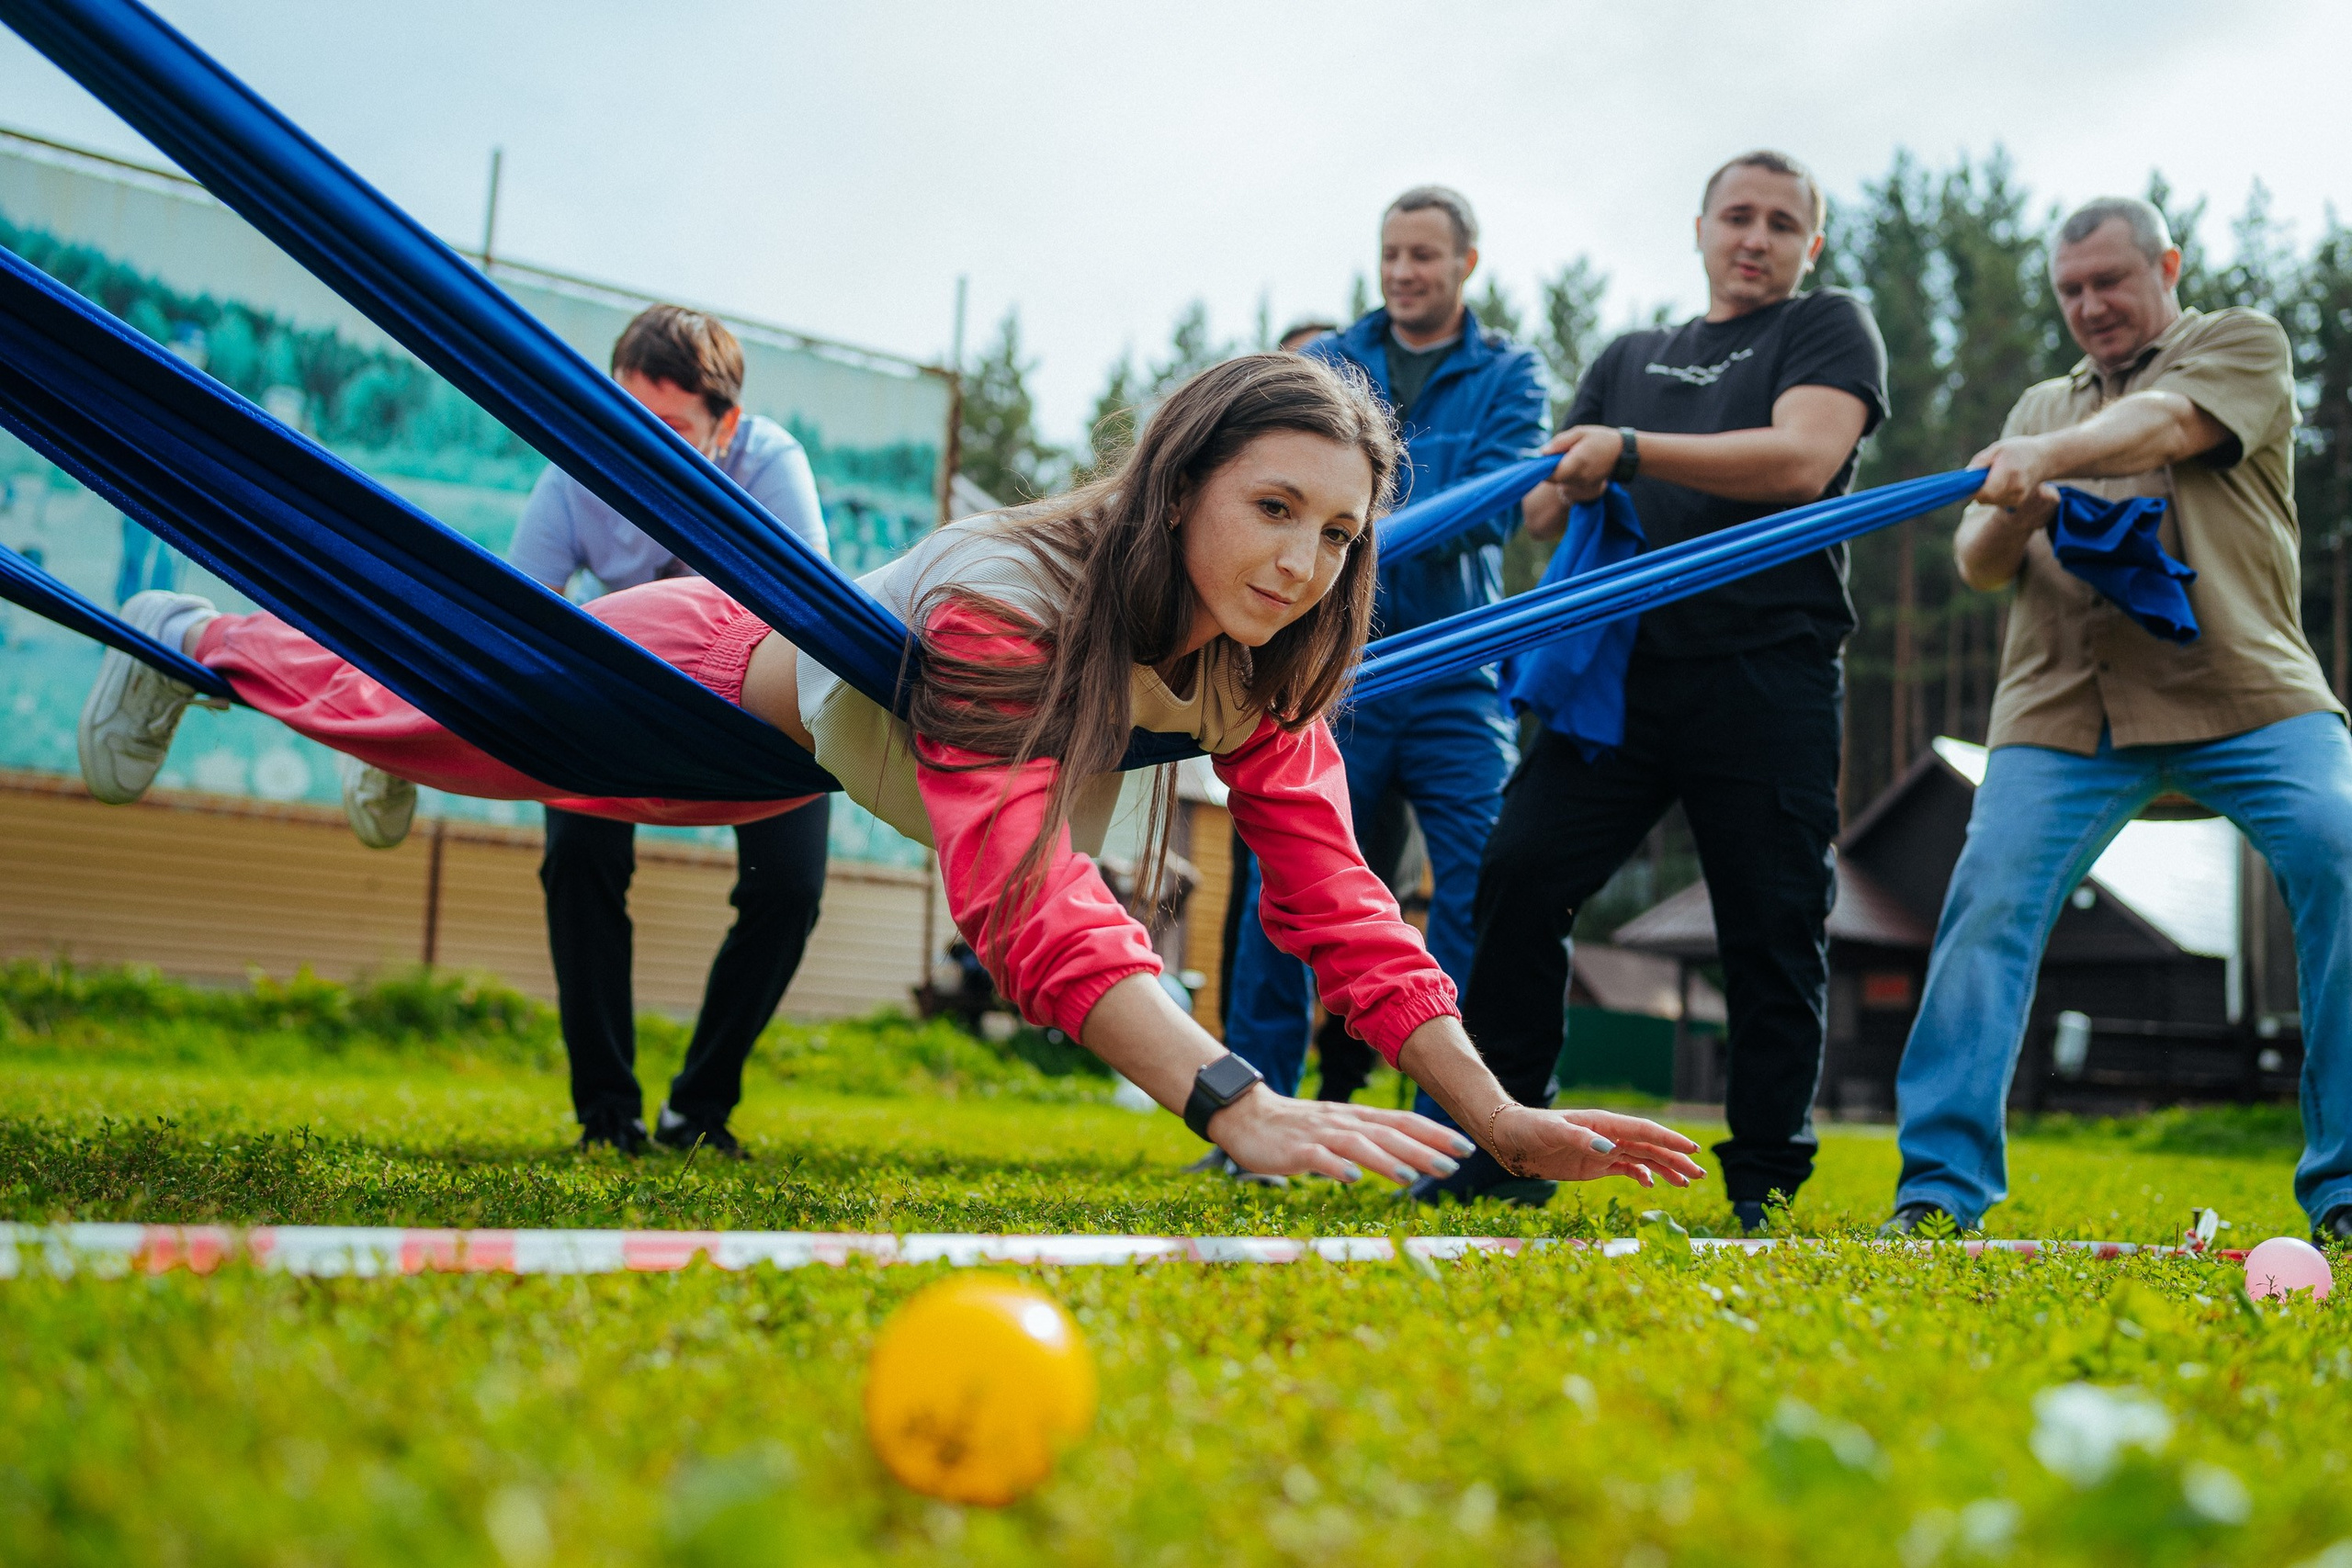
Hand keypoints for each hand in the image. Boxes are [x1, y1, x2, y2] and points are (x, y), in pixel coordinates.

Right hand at [1205, 1086, 1478, 1184]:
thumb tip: (1410, 1159)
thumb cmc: (1297, 1127)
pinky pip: (1318, 1158)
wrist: (1246, 1115)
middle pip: (1389, 1133)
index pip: (1403, 1122)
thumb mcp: (1339, 1129)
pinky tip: (1351, 1180)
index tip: (1466, 1147)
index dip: (1435, 1133)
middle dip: (1423, 1150)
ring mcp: (1320, 1134)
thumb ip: (1369, 1140)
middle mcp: (1344, 1122)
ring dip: (1386, 1161)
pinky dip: (1336, 1167)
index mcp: (1357, 1118)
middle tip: (1454, 1166)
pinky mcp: (1296, 1149)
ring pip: (1359, 1145)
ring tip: (1412, 1178)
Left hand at [1490, 1106, 1706, 1187]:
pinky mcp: (1594, 1164)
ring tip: (1687, 1183)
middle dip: (1676, 1159)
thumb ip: (1581, 1140)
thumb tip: (1610, 1149)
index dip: (1669, 1140)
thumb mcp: (1553, 1132)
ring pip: (1643, 1159)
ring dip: (1665, 1169)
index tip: (1692, 1151)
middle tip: (1701, 1174)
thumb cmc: (1530, 1128)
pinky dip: (1642, 1176)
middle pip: (1650, 1146)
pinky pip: (1626, 1169)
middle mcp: (1608, 1135)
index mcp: (1603, 1123)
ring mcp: (1603, 1150)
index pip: (1644, 1131)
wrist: (1510, 1138)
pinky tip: (1651, 1186)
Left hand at [1542, 424, 1620, 503]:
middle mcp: (1581, 477)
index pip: (1552, 475)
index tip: (1542, 462)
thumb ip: (1560, 442)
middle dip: (1552, 470)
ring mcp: (1585, 485)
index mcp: (1577, 461)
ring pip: (1562, 485)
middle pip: (1556, 480)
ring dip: (1560, 475)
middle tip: (1558, 457)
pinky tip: (1576, 469)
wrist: (1623, 452)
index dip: (1543, 470)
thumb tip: (1542, 452)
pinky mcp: (1589, 489)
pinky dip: (1569, 480)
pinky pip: (1571, 488)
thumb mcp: (1580, 432)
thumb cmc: (1600, 438)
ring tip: (1570, 461)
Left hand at [1969, 435, 2060, 522]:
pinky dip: (1994, 495)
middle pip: (1985, 499)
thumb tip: (1965, 477)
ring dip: (1985, 492)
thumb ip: (1980, 462)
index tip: (1969, 482)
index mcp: (2009, 472)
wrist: (2044, 459)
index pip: (1985, 491)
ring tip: (1994, 477)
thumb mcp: (1997, 448)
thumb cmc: (2018, 450)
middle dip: (1977, 490)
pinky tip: (2001, 483)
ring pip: (1989, 502)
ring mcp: (2018, 497)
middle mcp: (2015, 488)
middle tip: (1982, 476)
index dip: (1972, 489)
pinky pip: (1997, 502)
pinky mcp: (2018, 502)